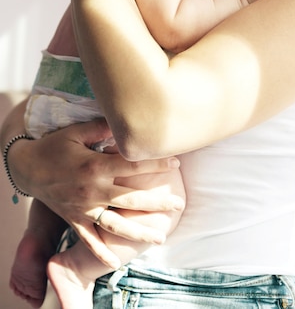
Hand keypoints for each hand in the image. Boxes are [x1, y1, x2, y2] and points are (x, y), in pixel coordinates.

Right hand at [12, 120, 183, 267]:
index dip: (155, 163)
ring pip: (115, 223)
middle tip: (178, 204)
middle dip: (156, 202)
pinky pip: (88, 239)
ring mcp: (83, 207)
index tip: (176, 163)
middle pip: (130, 198)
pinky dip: (101, 252)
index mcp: (95, 166)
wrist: (27, 167)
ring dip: (138, 231)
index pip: (132, 165)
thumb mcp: (77, 131)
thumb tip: (124, 119)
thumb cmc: (55, 145)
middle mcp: (92, 190)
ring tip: (160, 236)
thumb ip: (102, 127)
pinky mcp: (74, 219)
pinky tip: (116, 263)